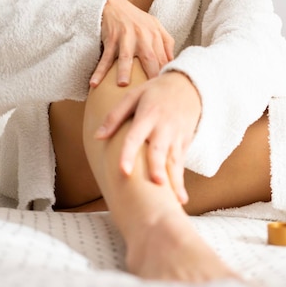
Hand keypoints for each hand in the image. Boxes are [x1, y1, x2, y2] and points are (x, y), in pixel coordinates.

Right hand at [90, 0, 174, 87]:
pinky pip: (105, 57)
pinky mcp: (111, 38)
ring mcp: (125, 37)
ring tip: (122, 84)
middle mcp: (142, 35)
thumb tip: (173, 63)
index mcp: (155, 35)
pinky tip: (94, 83)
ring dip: (124, 70)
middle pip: (149, 58)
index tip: (165, 88)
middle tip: (151, 91)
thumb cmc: (137, 19)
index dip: (165, 73)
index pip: (163, 58)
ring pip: (125, 56)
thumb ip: (167, 43)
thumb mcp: (156, 26)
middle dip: (151, 74)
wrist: (115, 4)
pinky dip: (99, 70)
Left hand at [95, 71, 201, 203]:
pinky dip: (181, 180)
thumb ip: (115, 116)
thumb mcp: (133, 95)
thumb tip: (97, 136)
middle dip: (158, 168)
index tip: (123, 171)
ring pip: (175, 161)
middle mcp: (163, 128)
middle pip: (159, 150)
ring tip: (174, 201)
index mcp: (147, 115)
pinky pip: (181, 163)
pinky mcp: (185, 142)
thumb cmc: (155, 91)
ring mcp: (176, 136)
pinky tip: (180, 199)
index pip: (135, 136)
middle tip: (156, 185)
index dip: (129, 154)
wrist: (187, 85)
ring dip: (175, 181)